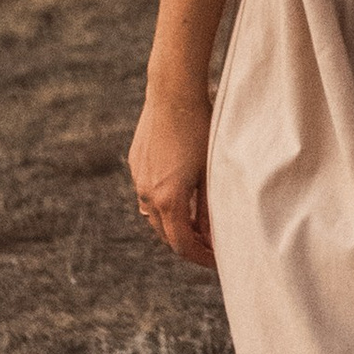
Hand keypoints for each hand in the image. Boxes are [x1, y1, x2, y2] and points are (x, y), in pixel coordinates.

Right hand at [128, 86, 215, 266]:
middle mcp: (147, 193)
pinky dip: (165, 204)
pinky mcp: (136, 163)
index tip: (218, 261)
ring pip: (154, 215)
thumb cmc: (201, 129)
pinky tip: (182, 195)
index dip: (201, 257)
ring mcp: (139, 178)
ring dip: (175, 224)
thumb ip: (209, 207)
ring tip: (199, 222)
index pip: (182, 245)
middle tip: (212, 245)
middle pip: (166, 234)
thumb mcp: (211, 171)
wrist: (173, 92)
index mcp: (168, 199)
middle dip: (188, 243)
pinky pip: (148, 194)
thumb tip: (211, 235)